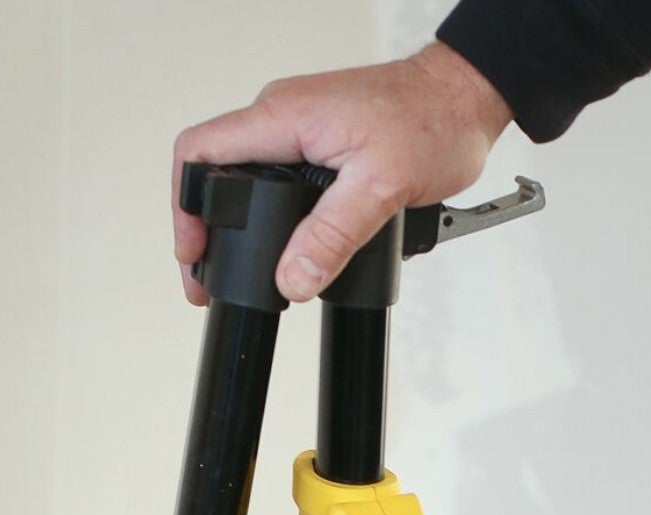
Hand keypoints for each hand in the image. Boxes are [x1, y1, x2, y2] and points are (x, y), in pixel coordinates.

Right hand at [171, 42, 511, 305]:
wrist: (465, 98)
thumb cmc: (432, 122)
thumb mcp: (382, 186)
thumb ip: (333, 236)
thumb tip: (293, 280)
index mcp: (284, 117)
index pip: (201, 151)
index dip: (184, 207)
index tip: (193, 254)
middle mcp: (283, 116)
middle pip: (214, 169)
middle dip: (204, 227)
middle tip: (208, 280)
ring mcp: (298, 128)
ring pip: (243, 177)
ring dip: (236, 226)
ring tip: (238, 272)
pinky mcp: (316, 141)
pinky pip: (273, 178)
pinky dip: (266, 218)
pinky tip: (277, 248)